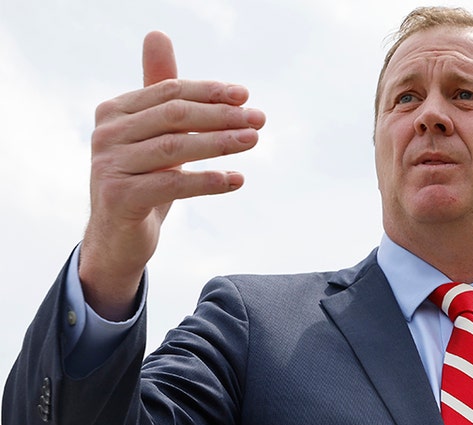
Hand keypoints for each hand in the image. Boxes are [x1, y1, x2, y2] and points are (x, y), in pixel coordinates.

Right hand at [80, 31, 265, 319]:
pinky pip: (173, 183)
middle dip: (222, 115)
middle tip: (260, 119)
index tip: (246, 96)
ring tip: (254, 141)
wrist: (119, 236)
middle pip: (174, 115)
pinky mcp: (120, 197)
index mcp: (114, 111)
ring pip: (175, 148)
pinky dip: (209, 180)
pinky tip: (237, 179)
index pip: (170, 91)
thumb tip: (157, 34)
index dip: (210, 92)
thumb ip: (161, 91)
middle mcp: (106, 134)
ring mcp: (110, 165)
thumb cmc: (144, 178)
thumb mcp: (155, 134)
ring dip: (221, 143)